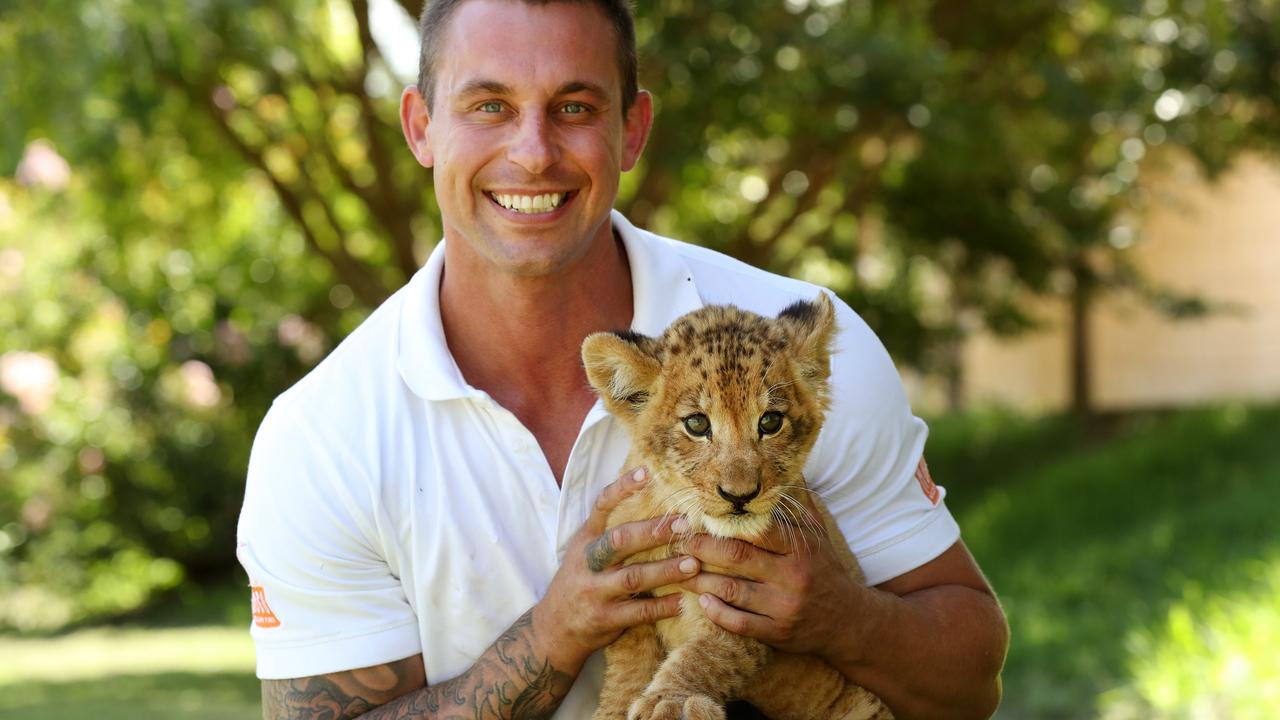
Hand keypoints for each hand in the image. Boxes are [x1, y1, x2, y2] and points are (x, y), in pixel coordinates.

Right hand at [532, 467, 699, 672]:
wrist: (552, 630)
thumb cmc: (578, 583)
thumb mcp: (583, 553)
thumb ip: (608, 533)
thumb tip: (649, 501)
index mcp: (585, 540)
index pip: (601, 506)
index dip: (622, 488)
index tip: (647, 472)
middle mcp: (588, 563)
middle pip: (620, 541)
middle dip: (653, 532)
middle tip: (684, 524)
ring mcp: (595, 591)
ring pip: (634, 578)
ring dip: (666, 571)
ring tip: (694, 564)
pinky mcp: (605, 619)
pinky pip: (638, 612)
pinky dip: (662, 607)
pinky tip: (683, 601)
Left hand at [676, 492, 868, 660]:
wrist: (850, 621)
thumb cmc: (825, 570)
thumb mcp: (818, 535)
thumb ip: (799, 505)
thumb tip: (786, 468)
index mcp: (800, 549)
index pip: (759, 530)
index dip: (725, 523)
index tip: (699, 517)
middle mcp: (793, 577)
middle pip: (738, 557)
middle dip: (703, 548)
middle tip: (680, 542)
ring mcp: (784, 607)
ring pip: (733, 591)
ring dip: (701, 582)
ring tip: (679, 571)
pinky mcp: (778, 633)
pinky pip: (740, 623)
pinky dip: (717, 613)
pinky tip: (701, 602)